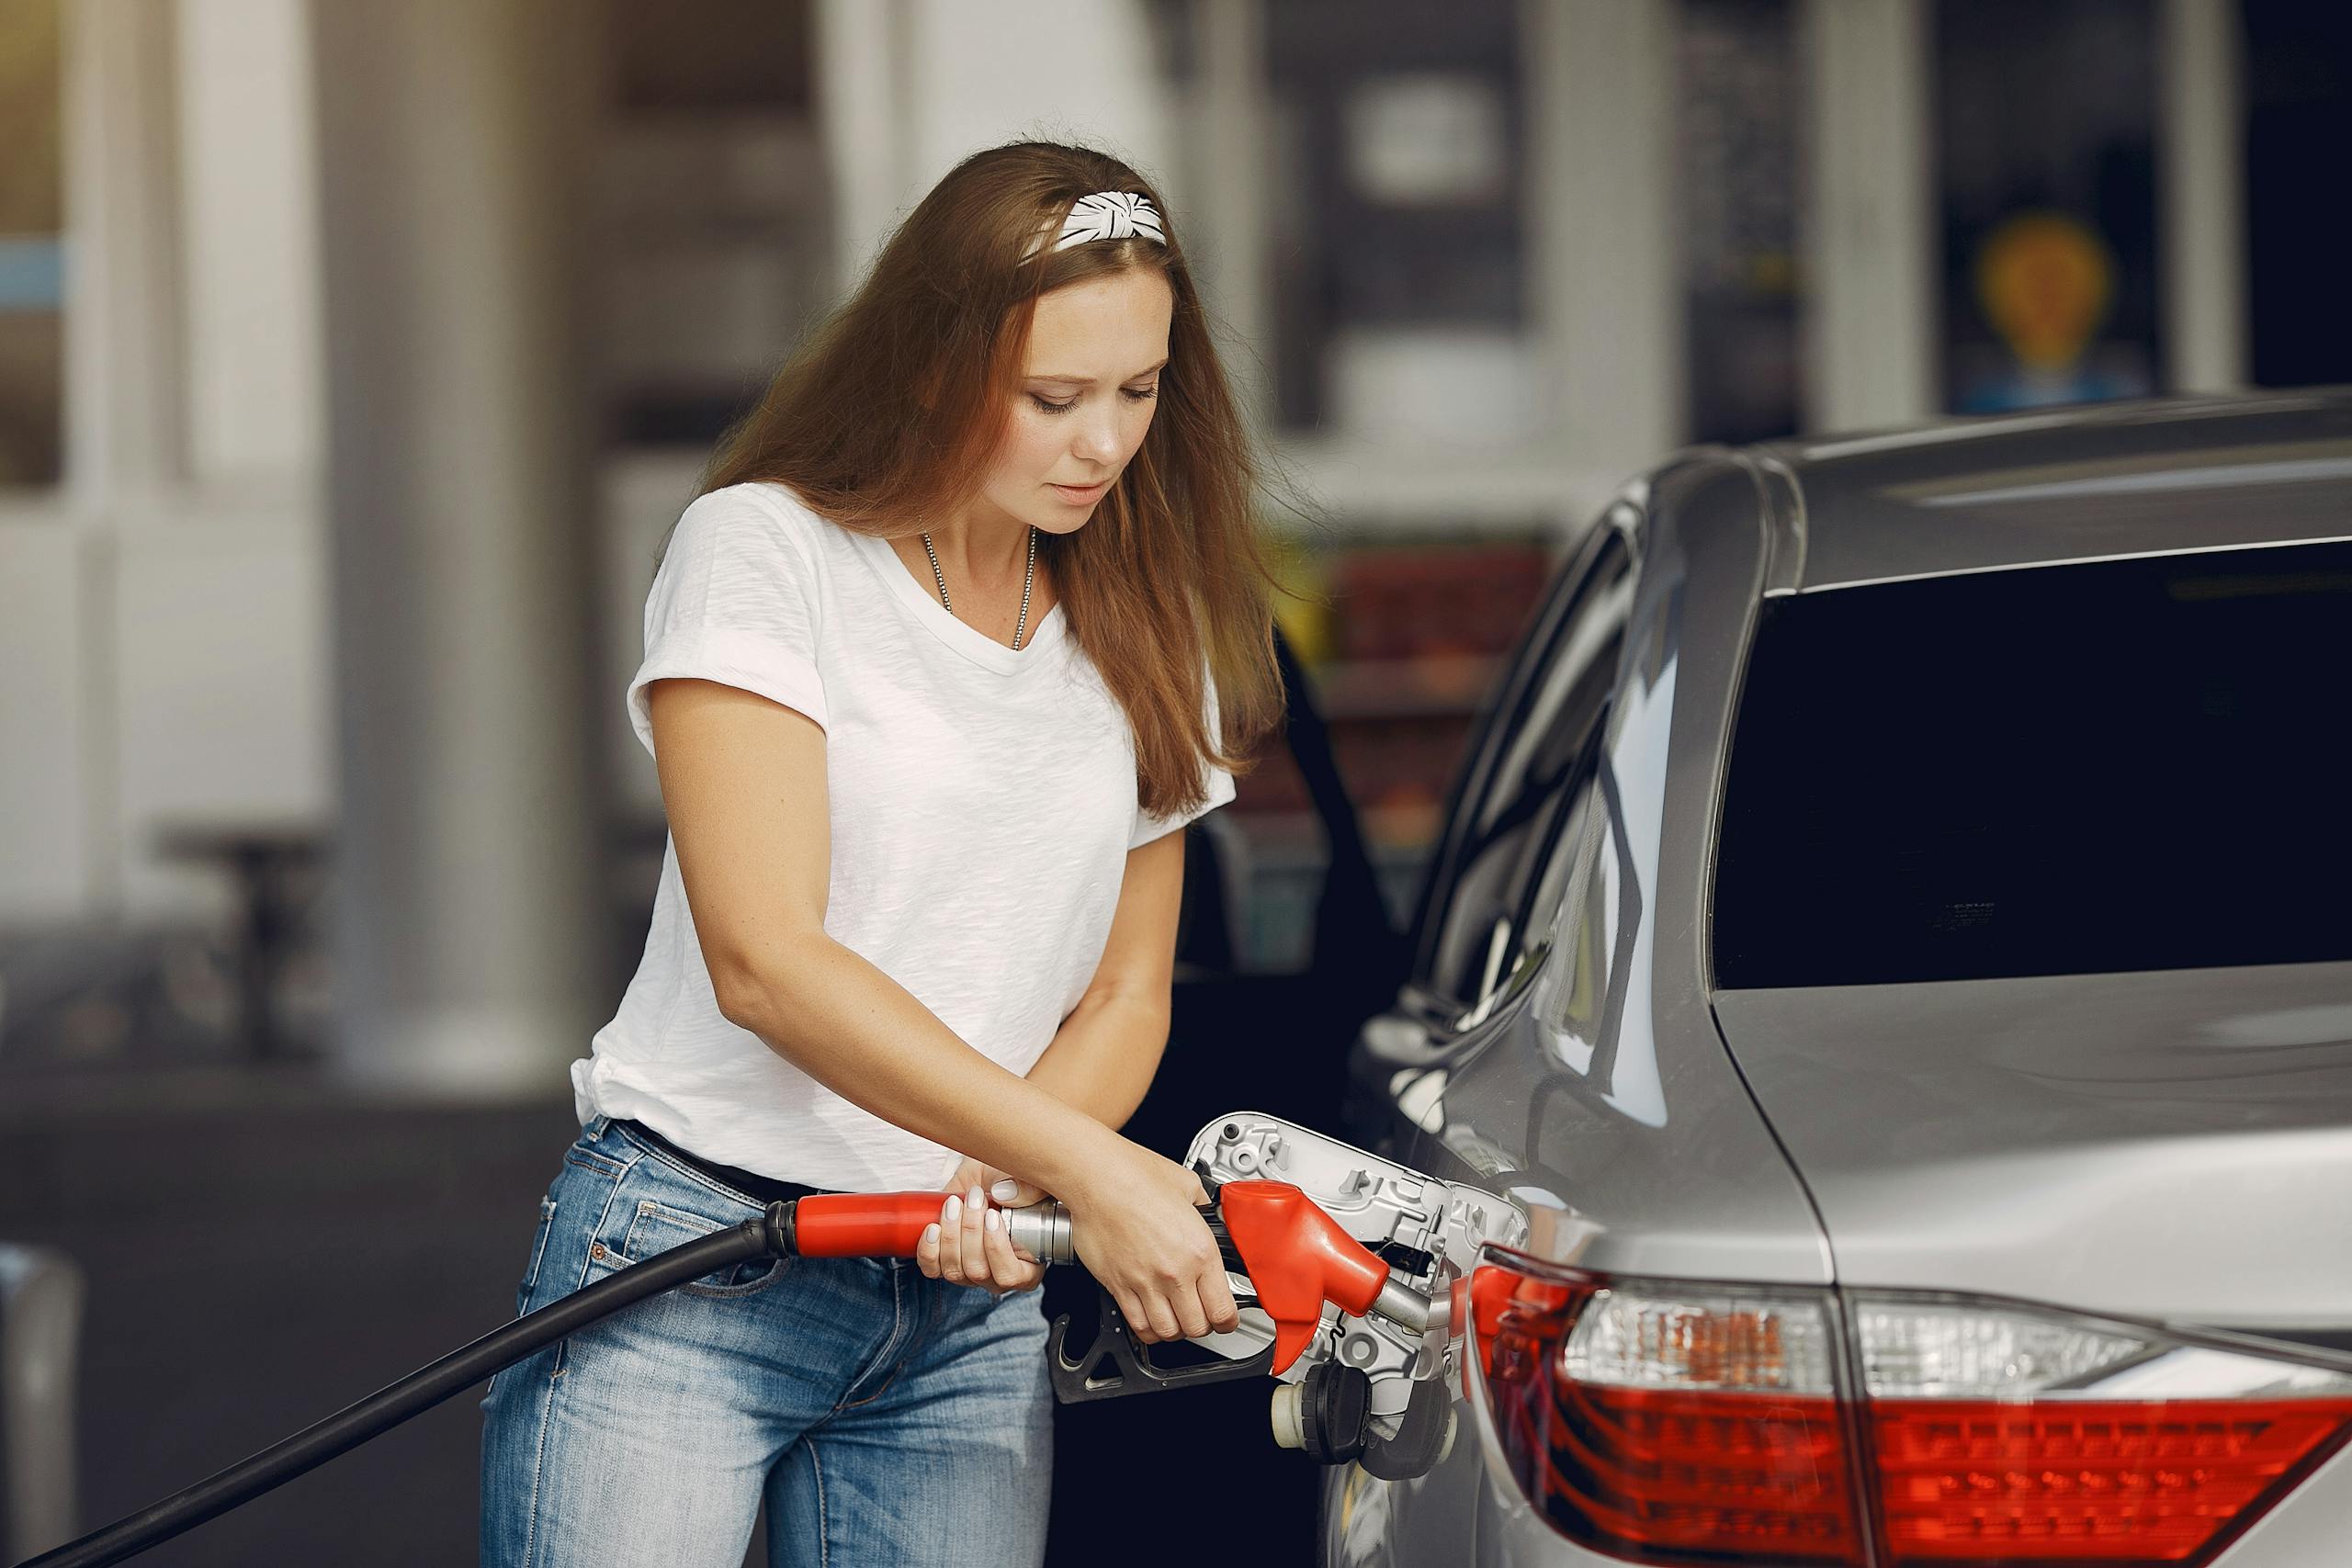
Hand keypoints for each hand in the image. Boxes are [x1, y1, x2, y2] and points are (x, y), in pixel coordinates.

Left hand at [914, 1157, 1045, 1295]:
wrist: (982, 1179)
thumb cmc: (1008, 1183)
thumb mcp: (1026, 1179)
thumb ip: (1029, 1188)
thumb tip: (1005, 1195)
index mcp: (1026, 1267)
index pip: (1011, 1275)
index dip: (998, 1249)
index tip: (992, 1216)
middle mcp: (996, 1275)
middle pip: (978, 1271)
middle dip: (971, 1232)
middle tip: (973, 1198)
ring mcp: (968, 1273)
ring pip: (954, 1270)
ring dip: (950, 1236)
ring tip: (954, 1204)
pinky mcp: (943, 1264)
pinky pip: (932, 1269)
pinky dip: (929, 1250)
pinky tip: (933, 1228)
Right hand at [1061, 1142, 1239, 1345]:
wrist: (1097, 1177)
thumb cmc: (1136, 1174)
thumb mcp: (1188, 1186)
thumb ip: (1204, 1207)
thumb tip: (1208, 1213)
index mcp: (1200, 1250)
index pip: (1223, 1310)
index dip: (1228, 1320)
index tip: (1226, 1318)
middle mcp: (1174, 1272)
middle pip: (1197, 1327)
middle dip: (1203, 1326)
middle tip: (1202, 1316)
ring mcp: (1144, 1282)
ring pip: (1167, 1332)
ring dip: (1175, 1330)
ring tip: (1177, 1318)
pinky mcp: (1118, 1285)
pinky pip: (1137, 1324)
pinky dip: (1147, 1329)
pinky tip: (1151, 1318)